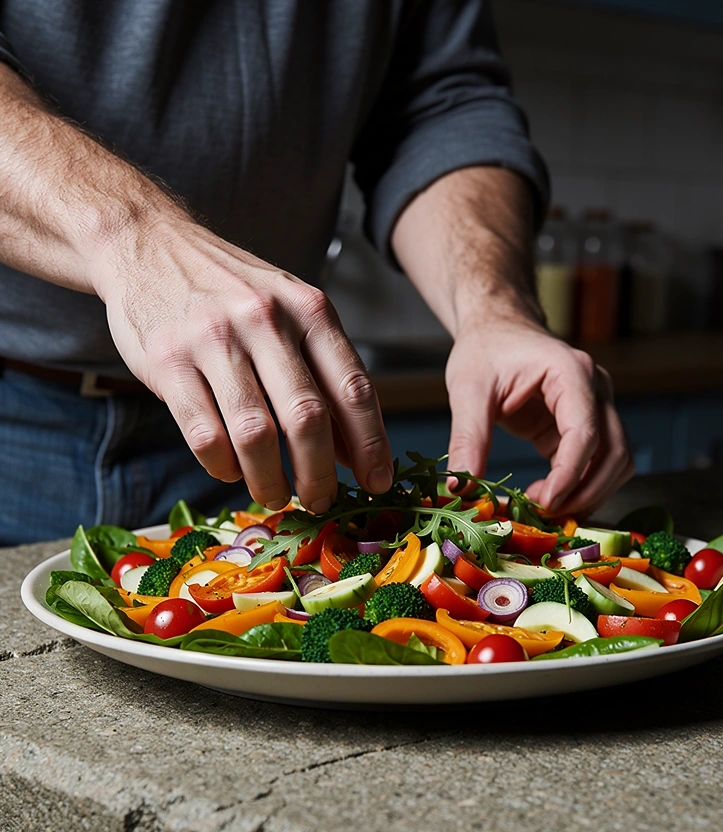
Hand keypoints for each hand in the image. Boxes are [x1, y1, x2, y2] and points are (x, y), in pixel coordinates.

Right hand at [94, 216, 392, 511]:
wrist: (148, 242)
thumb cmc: (232, 290)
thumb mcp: (291, 312)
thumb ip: (324, 373)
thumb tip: (356, 451)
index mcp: (309, 309)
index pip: (353, 388)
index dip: (371, 445)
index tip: (377, 483)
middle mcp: (265, 320)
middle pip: (307, 419)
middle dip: (319, 474)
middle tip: (320, 500)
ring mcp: (213, 338)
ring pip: (255, 435)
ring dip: (269, 481)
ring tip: (275, 496)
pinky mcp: (167, 360)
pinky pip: (204, 434)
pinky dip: (222, 466)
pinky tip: (230, 470)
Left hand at [445, 318, 633, 514]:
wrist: (497, 329)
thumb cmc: (485, 350)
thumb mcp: (467, 389)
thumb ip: (468, 437)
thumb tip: (461, 486)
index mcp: (571, 371)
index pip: (586, 432)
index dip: (570, 474)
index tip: (544, 503)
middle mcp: (595, 388)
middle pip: (614, 452)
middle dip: (585, 491)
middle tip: (543, 514)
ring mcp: (597, 407)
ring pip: (617, 461)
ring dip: (591, 492)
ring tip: (545, 509)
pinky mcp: (585, 426)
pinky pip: (599, 463)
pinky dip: (582, 486)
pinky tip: (546, 496)